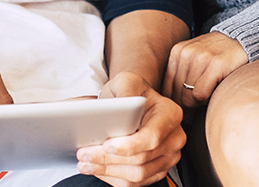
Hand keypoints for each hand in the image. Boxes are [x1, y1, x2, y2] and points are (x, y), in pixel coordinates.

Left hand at [76, 72, 184, 186]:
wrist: (134, 102)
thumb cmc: (131, 90)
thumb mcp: (127, 81)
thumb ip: (127, 89)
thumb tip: (123, 104)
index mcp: (171, 115)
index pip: (152, 137)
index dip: (130, 145)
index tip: (106, 145)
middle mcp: (174, 139)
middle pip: (142, 159)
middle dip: (109, 159)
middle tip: (84, 153)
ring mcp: (167, 158)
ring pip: (138, 175)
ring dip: (108, 171)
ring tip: (85, 163)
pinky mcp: (156, 171)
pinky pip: (135, 183)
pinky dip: (113, 178)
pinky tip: (96, 169)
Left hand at [162, 32, 248, 108]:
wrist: (241, 40)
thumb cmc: (216, 56)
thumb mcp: (194, 60)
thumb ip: (181, 76)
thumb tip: (171, 105)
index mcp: (177, 52)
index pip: (167, 87)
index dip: (176, 101)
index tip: (186, 106)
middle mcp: (185, 53)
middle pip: (177, 94)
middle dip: (187, 105)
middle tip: (198, 105)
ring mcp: (200, 57)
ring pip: (188, 96)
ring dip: (198, 102)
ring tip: (209, 93)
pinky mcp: (215, 64)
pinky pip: (200, 94)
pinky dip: (207, 99)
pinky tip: (215, 90)